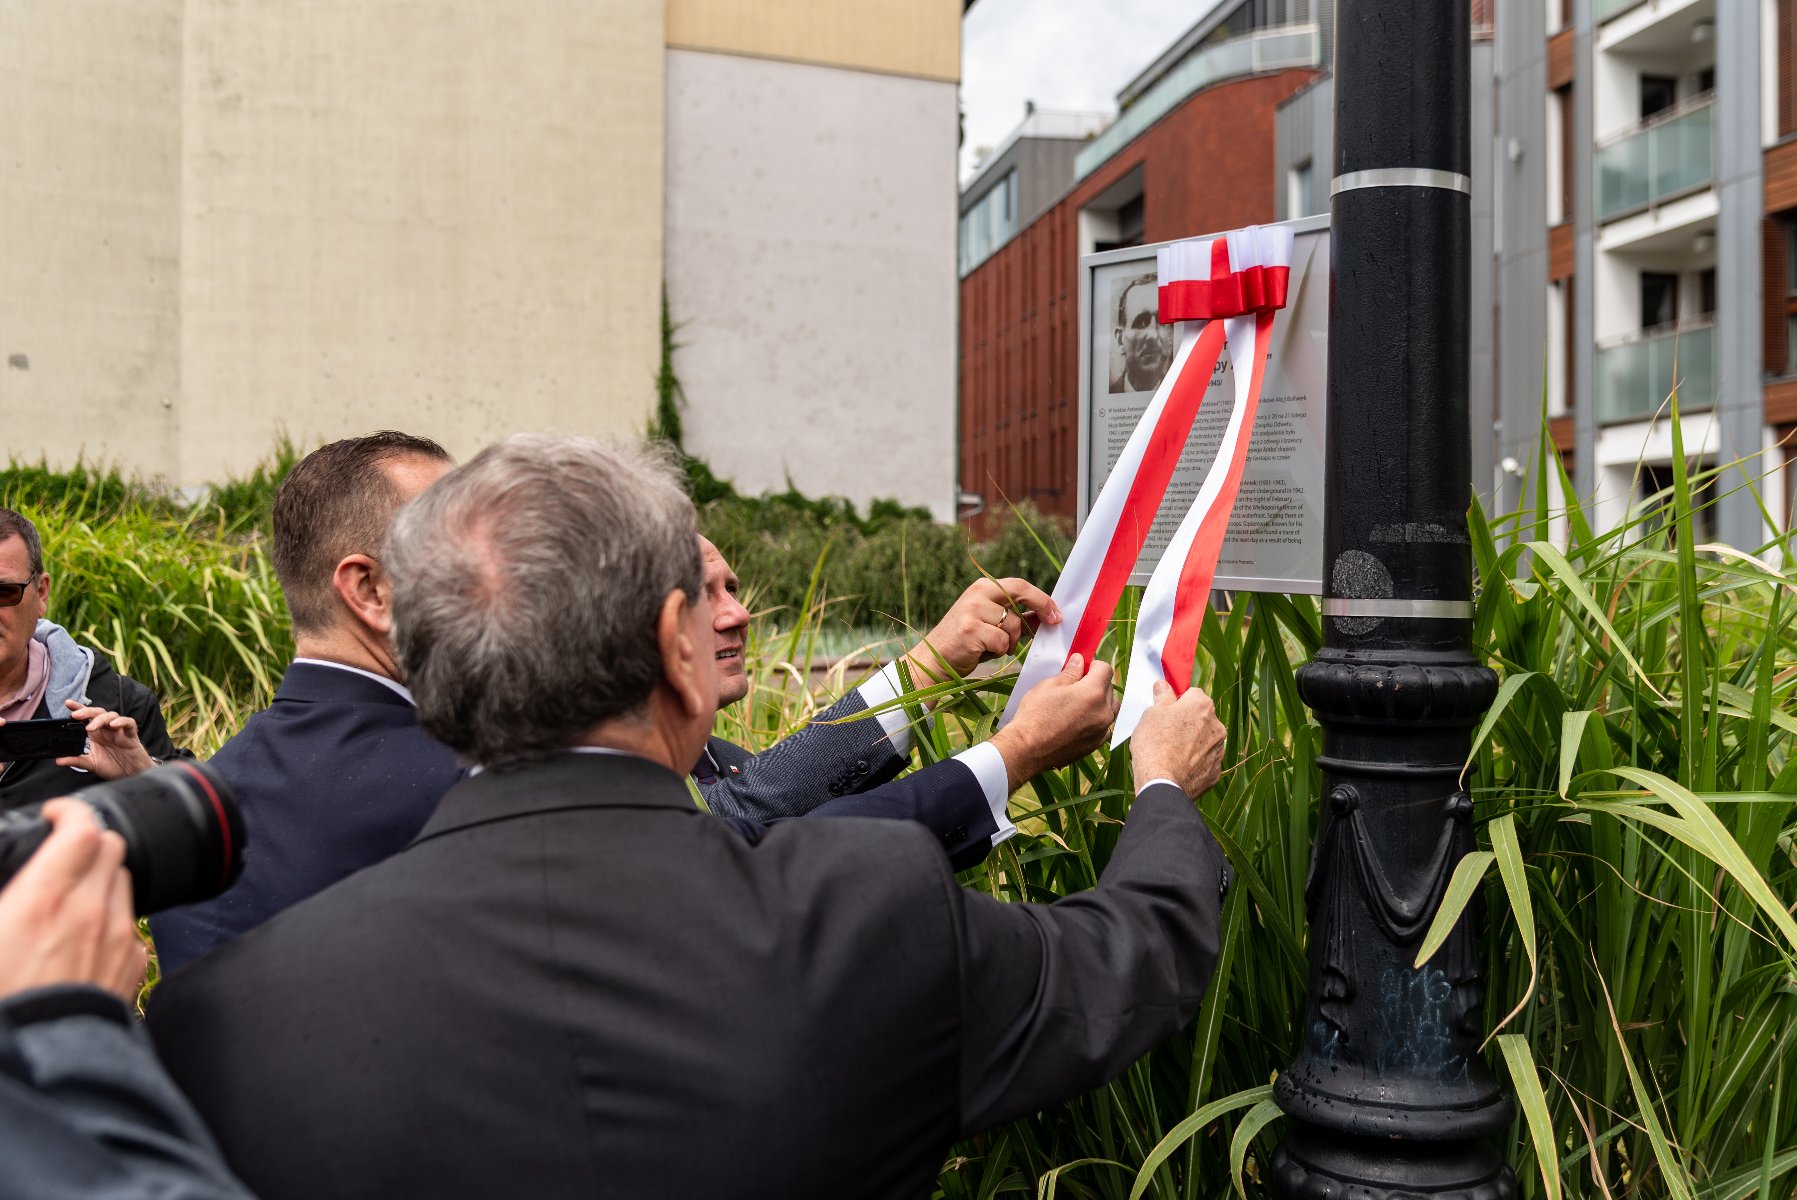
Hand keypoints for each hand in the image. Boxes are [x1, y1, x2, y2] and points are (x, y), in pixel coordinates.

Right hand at [0, 800, 146, 1003]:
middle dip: (87, 842)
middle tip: (62, 854)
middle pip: (110, 847)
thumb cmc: (2, 1004)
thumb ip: (7, 896)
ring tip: (68, 898)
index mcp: (44, 900)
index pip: (81, 828)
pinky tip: (83, 937)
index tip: (56, 815)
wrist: (35, 1062)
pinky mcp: (132, 964)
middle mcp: (90, 912)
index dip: (69, 812)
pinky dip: (110, 918)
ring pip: (122, 882)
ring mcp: (117, 937)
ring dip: (100, 879)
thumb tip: (13, 889)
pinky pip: (130, 923)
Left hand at [54, 700, 156, 779]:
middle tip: (76, 715)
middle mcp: (107, 730)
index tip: (68, 703)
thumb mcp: (91, 765)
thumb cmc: (113, 767)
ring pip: (111, 716)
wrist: (130, 776)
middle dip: (86, 711)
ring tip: (91, 727)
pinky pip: (129, 723)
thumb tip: (58, 760)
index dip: (79, 708)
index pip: (87, 717)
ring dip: (100, 719)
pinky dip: (122, 722)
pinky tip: (114, 725)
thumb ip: (76, 761)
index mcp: (97, 734)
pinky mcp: (131, 735)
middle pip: (98, 713)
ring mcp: (119, 731)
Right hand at [902, 577, 1060, 687]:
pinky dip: (998, 651)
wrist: (933, 659)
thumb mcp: (990, 622)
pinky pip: (1002, 642)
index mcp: (983, 587)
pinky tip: (982, 652)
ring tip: (990, 646)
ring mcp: (973, 611)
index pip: (1020, 585)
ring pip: (1013, 625)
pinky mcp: (971, 629)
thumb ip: (1016, 617)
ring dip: (1009, 642)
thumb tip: (1047, 616)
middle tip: (1052, 623)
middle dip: (1039, 611)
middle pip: (1020, 597)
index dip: (1041, 598)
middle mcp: (977, 594)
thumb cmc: (966, 642)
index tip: (1056, 613)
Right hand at [989, 654, 1118, 789]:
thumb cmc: (1035, 715)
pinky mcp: (1095, 744)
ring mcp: (1101, 730)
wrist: (1027, 749)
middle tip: (1074, 686)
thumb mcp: (1050, 685)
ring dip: (1098, 701)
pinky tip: (1077, 720)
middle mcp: (1104, 712)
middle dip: (1095, 683)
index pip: (1105, 669)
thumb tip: (1080, 661)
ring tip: (1077, 704)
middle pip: (1108, 688)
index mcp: (1094, 693)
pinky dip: (1095, 720)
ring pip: (1109, 708)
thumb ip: (1071, 672)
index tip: (1081, 669)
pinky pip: (1103, 726)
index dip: (1092, 665)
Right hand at [1130, 682, 1226, 797]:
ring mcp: (1218, 750)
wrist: (1162, 783)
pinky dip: (1194, 763)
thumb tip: (1164, 685)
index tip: (1165, 711)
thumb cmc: (1154, 744)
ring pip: (1203, 740)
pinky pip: (1204, 761)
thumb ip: (1162, 697)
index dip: (1177, 702)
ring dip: (1191, 743)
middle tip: (1165, 733)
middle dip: (1186, 722)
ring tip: (1170, 753)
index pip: (1192, 694)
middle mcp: (1217, 725)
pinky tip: (1177, 767)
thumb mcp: (1151, 714)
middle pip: (1201, 717)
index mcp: (1202, 705)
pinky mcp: (1215, 772)